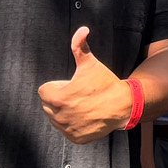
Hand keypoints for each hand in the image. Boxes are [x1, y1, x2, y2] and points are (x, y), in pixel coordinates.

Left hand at [38, 27, 131, 144]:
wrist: (124, 105)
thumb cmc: (105, 83)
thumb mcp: (90, 63)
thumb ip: (80, 46)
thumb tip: (82, 29)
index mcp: (58, 97)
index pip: (43, 91)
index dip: (57, 85)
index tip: (70, 85)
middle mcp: (59, 116)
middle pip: (47, 105)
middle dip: (58, 99)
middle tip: (76, 94)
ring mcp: (67, 129)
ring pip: (55, 119)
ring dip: (63, 112)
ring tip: (81, 105)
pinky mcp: (75, 138)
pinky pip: (66, 130)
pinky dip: (72, 124)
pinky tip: (85, 116)